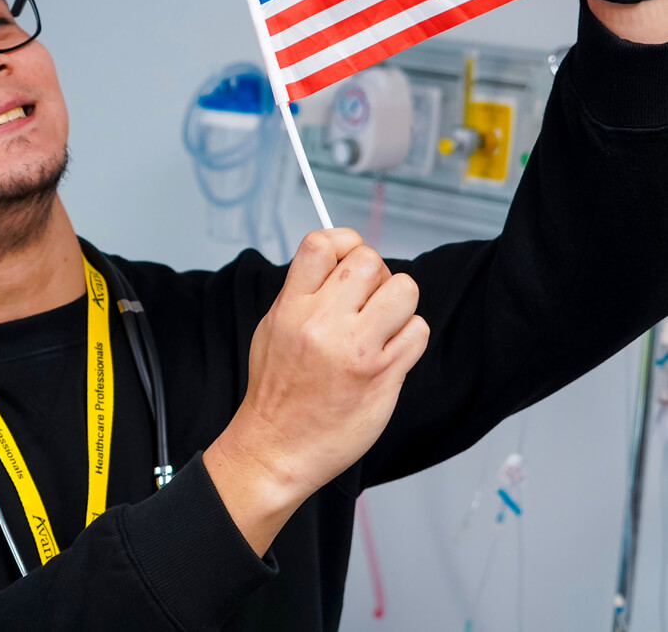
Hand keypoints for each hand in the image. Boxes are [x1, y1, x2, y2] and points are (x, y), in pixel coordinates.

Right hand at [204, 229, 429, 554]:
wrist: (277, 449)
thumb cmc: (275, 394)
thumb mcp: (271, 331)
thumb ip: (302, 295)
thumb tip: (339, 263)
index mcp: (291, 308)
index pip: (323, 244)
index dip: (344, 242)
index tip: (347, 258)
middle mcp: (323, 324)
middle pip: (370, 262)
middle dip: (375, 275)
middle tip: (367, 301)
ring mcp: (356, 350)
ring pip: (403, 290)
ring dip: (398, 305)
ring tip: (381, 326)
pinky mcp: (383, 375)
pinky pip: (418, 332)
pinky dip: (409, 338)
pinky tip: (388, 354)